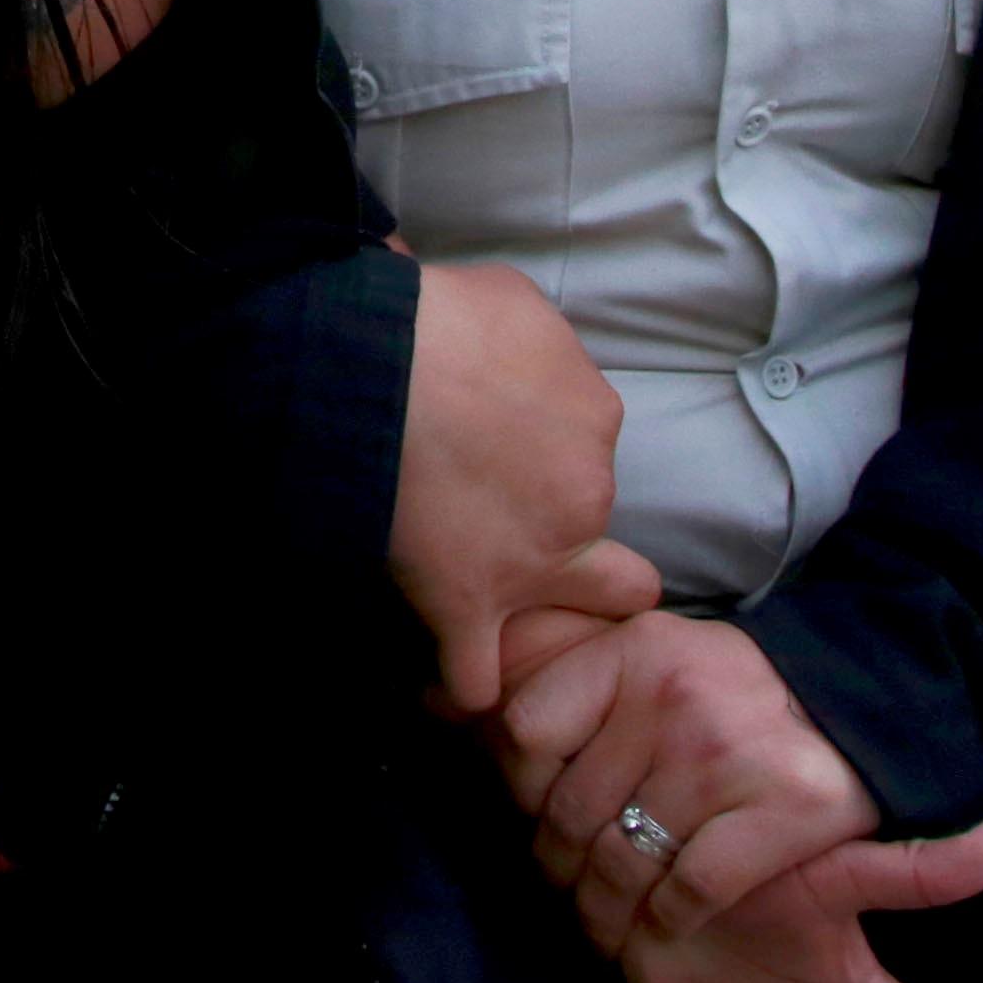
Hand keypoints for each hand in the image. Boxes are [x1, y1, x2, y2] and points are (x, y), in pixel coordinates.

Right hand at [388, 258, 652, 715]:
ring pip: (570, 609)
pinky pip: (476, 674)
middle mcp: (583, 496)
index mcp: (594, 418)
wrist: (377, 364)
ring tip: (484, 608)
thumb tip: (495, 331)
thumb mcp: (510, 298)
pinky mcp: (467, 603)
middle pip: (605, 543)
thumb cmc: (439, 316)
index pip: (585, 443)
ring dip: (532, 611)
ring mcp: (530, 561)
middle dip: (585, 557)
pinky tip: (452, 684)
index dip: (543, 449)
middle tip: (523, 539)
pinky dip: (462, 679)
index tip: (499, 446)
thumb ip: (527, 334)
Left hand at [494, 606, 875, 941]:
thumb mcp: (636, 669)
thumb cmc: (718, 706)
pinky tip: (667, 922)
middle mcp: (678, 692)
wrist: (852, 724)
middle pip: (571, 811)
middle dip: (559, 868)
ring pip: (624, 862)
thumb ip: (547, 683)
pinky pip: (688, 892)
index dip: (522, 788)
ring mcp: (732, 751)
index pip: (525, 731)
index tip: (540, 813)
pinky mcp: (786, 809)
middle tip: (568, 891)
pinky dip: (668, 920)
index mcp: (633, 650)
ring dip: (604, 913)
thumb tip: (429, 701)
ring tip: (603, 927)